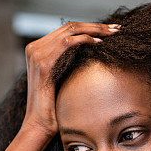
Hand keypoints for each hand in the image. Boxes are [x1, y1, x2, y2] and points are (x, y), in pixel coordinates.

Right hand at [21, 21, 119, 138]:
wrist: (40, 124)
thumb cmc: (52, 105)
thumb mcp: (60, 76)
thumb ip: (68, 60)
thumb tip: (91, 48)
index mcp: (36, 49)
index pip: (66, 30)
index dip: (89, 27)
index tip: (109, 30)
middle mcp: (34, 48)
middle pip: (69, 27)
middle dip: (95, 26)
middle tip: (116, 29)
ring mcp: (37, 54)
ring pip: (71, 30)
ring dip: (95, 30)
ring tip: (112, 34)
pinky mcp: (43, 63)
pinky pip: (68, 43)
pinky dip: (85, 40)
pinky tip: (99, 43)